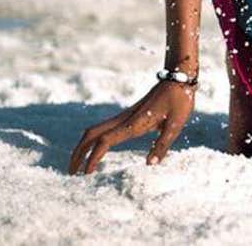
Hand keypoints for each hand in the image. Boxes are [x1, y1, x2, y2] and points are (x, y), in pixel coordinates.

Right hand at [68, 81, 193, 174]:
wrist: (178, 78)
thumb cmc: (180, 100)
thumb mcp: (176, 123)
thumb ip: (162, 144)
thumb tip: (149, 165)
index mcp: (134, 123)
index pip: (106, 141)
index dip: (94, 157)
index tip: (86, 174)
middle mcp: (124, 119)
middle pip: (91, 135)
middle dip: (79, 153)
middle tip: (71, 173)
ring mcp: (124, 116)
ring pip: (95, 130)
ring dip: (83, 147)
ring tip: (78, 166)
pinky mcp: (127, 115)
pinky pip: (103, 128)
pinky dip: (92, 141)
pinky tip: (94, 151)